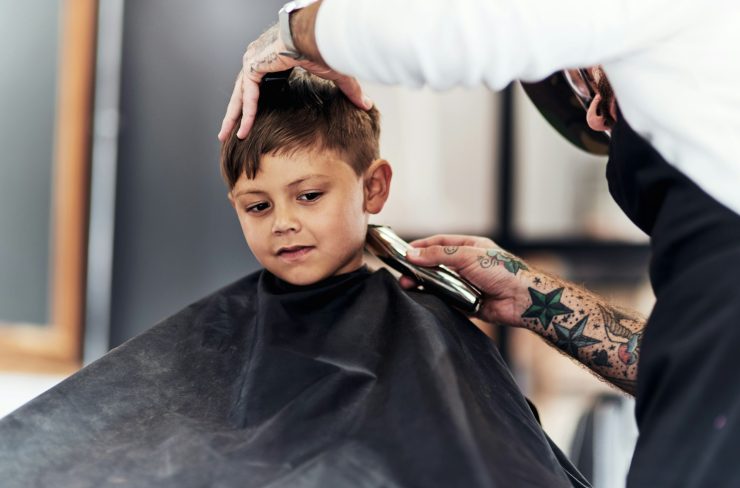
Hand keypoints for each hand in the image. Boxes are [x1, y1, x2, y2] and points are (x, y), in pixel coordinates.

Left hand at [218, 24, 371, 141]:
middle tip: (227, 134)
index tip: (246, 120)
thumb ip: (348, 91)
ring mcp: (253, 60)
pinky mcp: (254, 64)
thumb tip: (367, 105)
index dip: (251, 104)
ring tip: (226, 137)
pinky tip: (243, 129)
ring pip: (239, 95)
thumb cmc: (325, 47)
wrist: (318, 34)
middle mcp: (258, 58)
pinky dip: (246, 111)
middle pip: (241, 93)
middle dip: (234, 114)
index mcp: (272, 59)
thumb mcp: (337, 76)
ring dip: (233, 117)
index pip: (256, 85)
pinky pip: (248, 93)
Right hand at [401, 235, 533, 327]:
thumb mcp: (467, 256)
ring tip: (409, 286)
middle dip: (419, 269)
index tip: (404, 252)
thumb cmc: (503, 272)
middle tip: (403, 274)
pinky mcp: (468, 303)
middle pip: (437, 265)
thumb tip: (413, 253)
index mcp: (470, 247)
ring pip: (440, 284)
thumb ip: (438, 255)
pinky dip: (437, 300)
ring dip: (425, 285)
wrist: (523, 300)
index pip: (440, 244)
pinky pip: (447, 301)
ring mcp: (468, 284)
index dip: (421, 246)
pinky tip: (425, 299)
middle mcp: (468, 265)